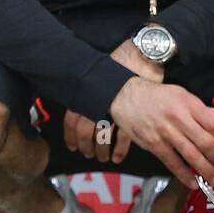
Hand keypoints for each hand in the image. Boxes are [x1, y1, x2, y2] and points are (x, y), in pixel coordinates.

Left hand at [61, 39, 162, 164]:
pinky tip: (118, 156)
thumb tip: (84, 106)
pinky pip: (123, 137)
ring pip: (102, 137)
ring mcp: (114, 109)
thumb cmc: (121, 63)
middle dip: (86, 146)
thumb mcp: (101, 77)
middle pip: (85, 132)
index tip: (73, 147)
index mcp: (86, 94)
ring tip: (103, 158)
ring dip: (101, 150)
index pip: (71, 121)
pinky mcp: (132, 113)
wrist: (142, 55)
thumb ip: (92, 93)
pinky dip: (119, 149)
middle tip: (89, 155)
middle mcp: (97, 103)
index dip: (71, 137)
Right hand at [110, 77, 213, 188]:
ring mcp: (166, 133)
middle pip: (205, 141)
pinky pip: (172, 163)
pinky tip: (193, 183)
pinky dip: (184, 175)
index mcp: (189, 103)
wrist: (128, 98)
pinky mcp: (154, 145)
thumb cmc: (160, 96)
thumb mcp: (183, 95)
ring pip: (191, 155)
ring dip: (206, 170)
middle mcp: (178, 118)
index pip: (213, 123)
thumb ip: (202, 110)